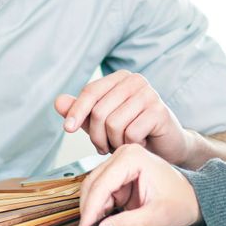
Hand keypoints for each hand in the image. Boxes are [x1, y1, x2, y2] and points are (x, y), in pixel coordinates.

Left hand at [55, 70, 190, 164]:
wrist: (167, 146)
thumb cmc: (134, 132)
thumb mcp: (102, 122)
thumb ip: (81, 112)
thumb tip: (58, 102)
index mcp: (120, 78)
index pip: (91, 91)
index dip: (76, 111)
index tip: (67, 129)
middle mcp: (136, 81)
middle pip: (100, 111)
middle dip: (97, 136)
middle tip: (105, 147)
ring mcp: (150, 94)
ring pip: (114, 124)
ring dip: (114, 143)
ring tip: (123, 144)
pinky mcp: (160, 111)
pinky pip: (130, 133)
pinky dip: (130, 145)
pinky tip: (139, 143)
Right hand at [77, 143, 201, 225]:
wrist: (193, 199)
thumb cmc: (181, 200)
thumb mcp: (155, 216)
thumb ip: (127, 224)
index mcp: (132, 157)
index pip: (102, 184)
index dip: (91, 210)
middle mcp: (122, 157)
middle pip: (93, 186)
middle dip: (90, 213)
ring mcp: (119, 167)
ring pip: (94, 192)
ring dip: (93, 215)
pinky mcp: (119, 179)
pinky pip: (101, 196)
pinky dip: (99, 213)